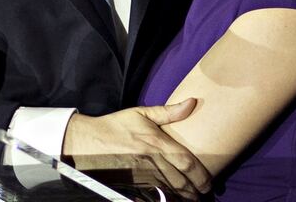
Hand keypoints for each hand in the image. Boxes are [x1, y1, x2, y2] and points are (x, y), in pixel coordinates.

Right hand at [62, 100, 210, 198]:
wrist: (87, 141)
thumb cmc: (115, 126)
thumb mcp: (140, 113)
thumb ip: (168, 112)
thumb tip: (192, 103)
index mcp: (156, 142)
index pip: (187, 162)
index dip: (202, 175)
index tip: (208, 183)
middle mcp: (151, 160)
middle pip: (182, 182)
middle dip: (195, 191)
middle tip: (203, 194)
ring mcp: (140, 175)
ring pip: (170, 193)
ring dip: (183, 198)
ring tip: (191, 199)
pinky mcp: (131, 186)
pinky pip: (152, 198)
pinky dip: (164, 200)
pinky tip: (170, 199)